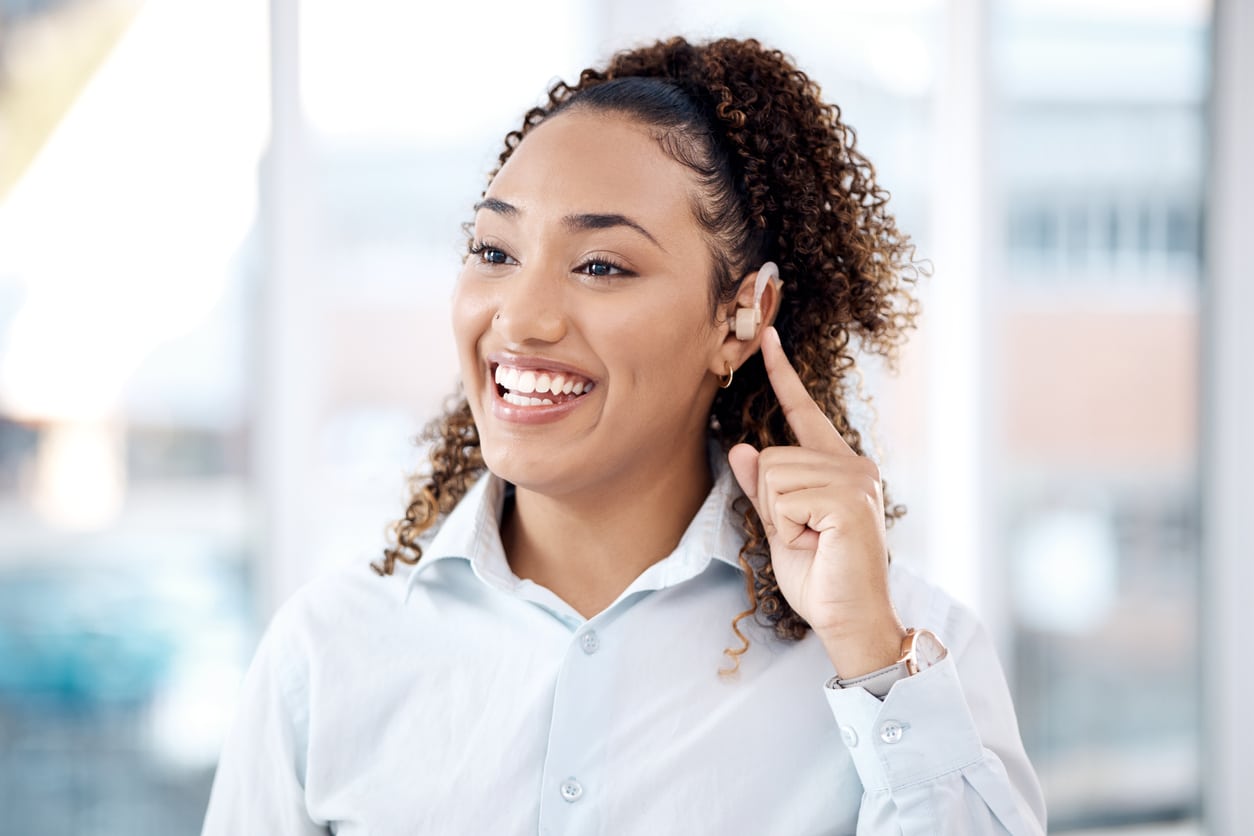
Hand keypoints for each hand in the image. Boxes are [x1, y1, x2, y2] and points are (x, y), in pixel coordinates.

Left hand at [727, 326, 904, 677]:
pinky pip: (784, 496)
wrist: (850, 619)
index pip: (804, 412)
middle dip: (772, 504)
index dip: (783, 375)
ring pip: (774, 474)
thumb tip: (742, 448)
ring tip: (813, 542)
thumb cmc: (820, 577)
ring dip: (780, 519)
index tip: (766, 338)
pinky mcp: (849, 498)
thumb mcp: (780, 527)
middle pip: (773, 457)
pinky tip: (818, 543)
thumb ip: (763, 487)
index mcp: (839, 466)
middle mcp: (853, 465)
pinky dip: (789, 528)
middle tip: (805, 537)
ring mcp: (855, 479)